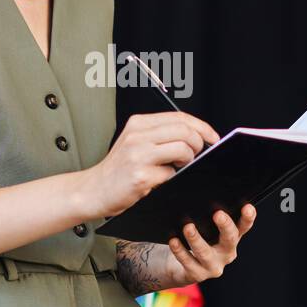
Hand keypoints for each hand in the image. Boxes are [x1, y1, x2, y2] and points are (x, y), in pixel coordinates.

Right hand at [81, 112, 219, 217]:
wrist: (94, 190)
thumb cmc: (118, 169)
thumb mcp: (135, 143)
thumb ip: (160, 136)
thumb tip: (196, 137)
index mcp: (138, 124)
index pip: (179, 117)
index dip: (202, 127)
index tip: (212, 137)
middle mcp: (137, 135)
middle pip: (185, 131)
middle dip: (199, 144)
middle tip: (196, 155)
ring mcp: (138, 155)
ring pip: (183, 149)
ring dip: (188, 160)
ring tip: (179, 167)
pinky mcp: (140, 176)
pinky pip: (171, 173)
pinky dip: (172, 177)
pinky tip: (161, 179)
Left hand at [166, 204, 256, 284]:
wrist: (180, 265)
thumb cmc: (196, 238)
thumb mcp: (205, 227)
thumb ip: (207, 214)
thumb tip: (198, 191)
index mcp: (232, 238)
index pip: (243, 226)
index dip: (248, 218)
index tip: (248, 207)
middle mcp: (226, 252)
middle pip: (229, 239)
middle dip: (225, 226)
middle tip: (218, 213)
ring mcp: (213, 266)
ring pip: (205, 252)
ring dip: (197, 239)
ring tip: (188, 227)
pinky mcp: (198, 274)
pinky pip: (188, 262)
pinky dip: (180, 251)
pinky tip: (174, 241)